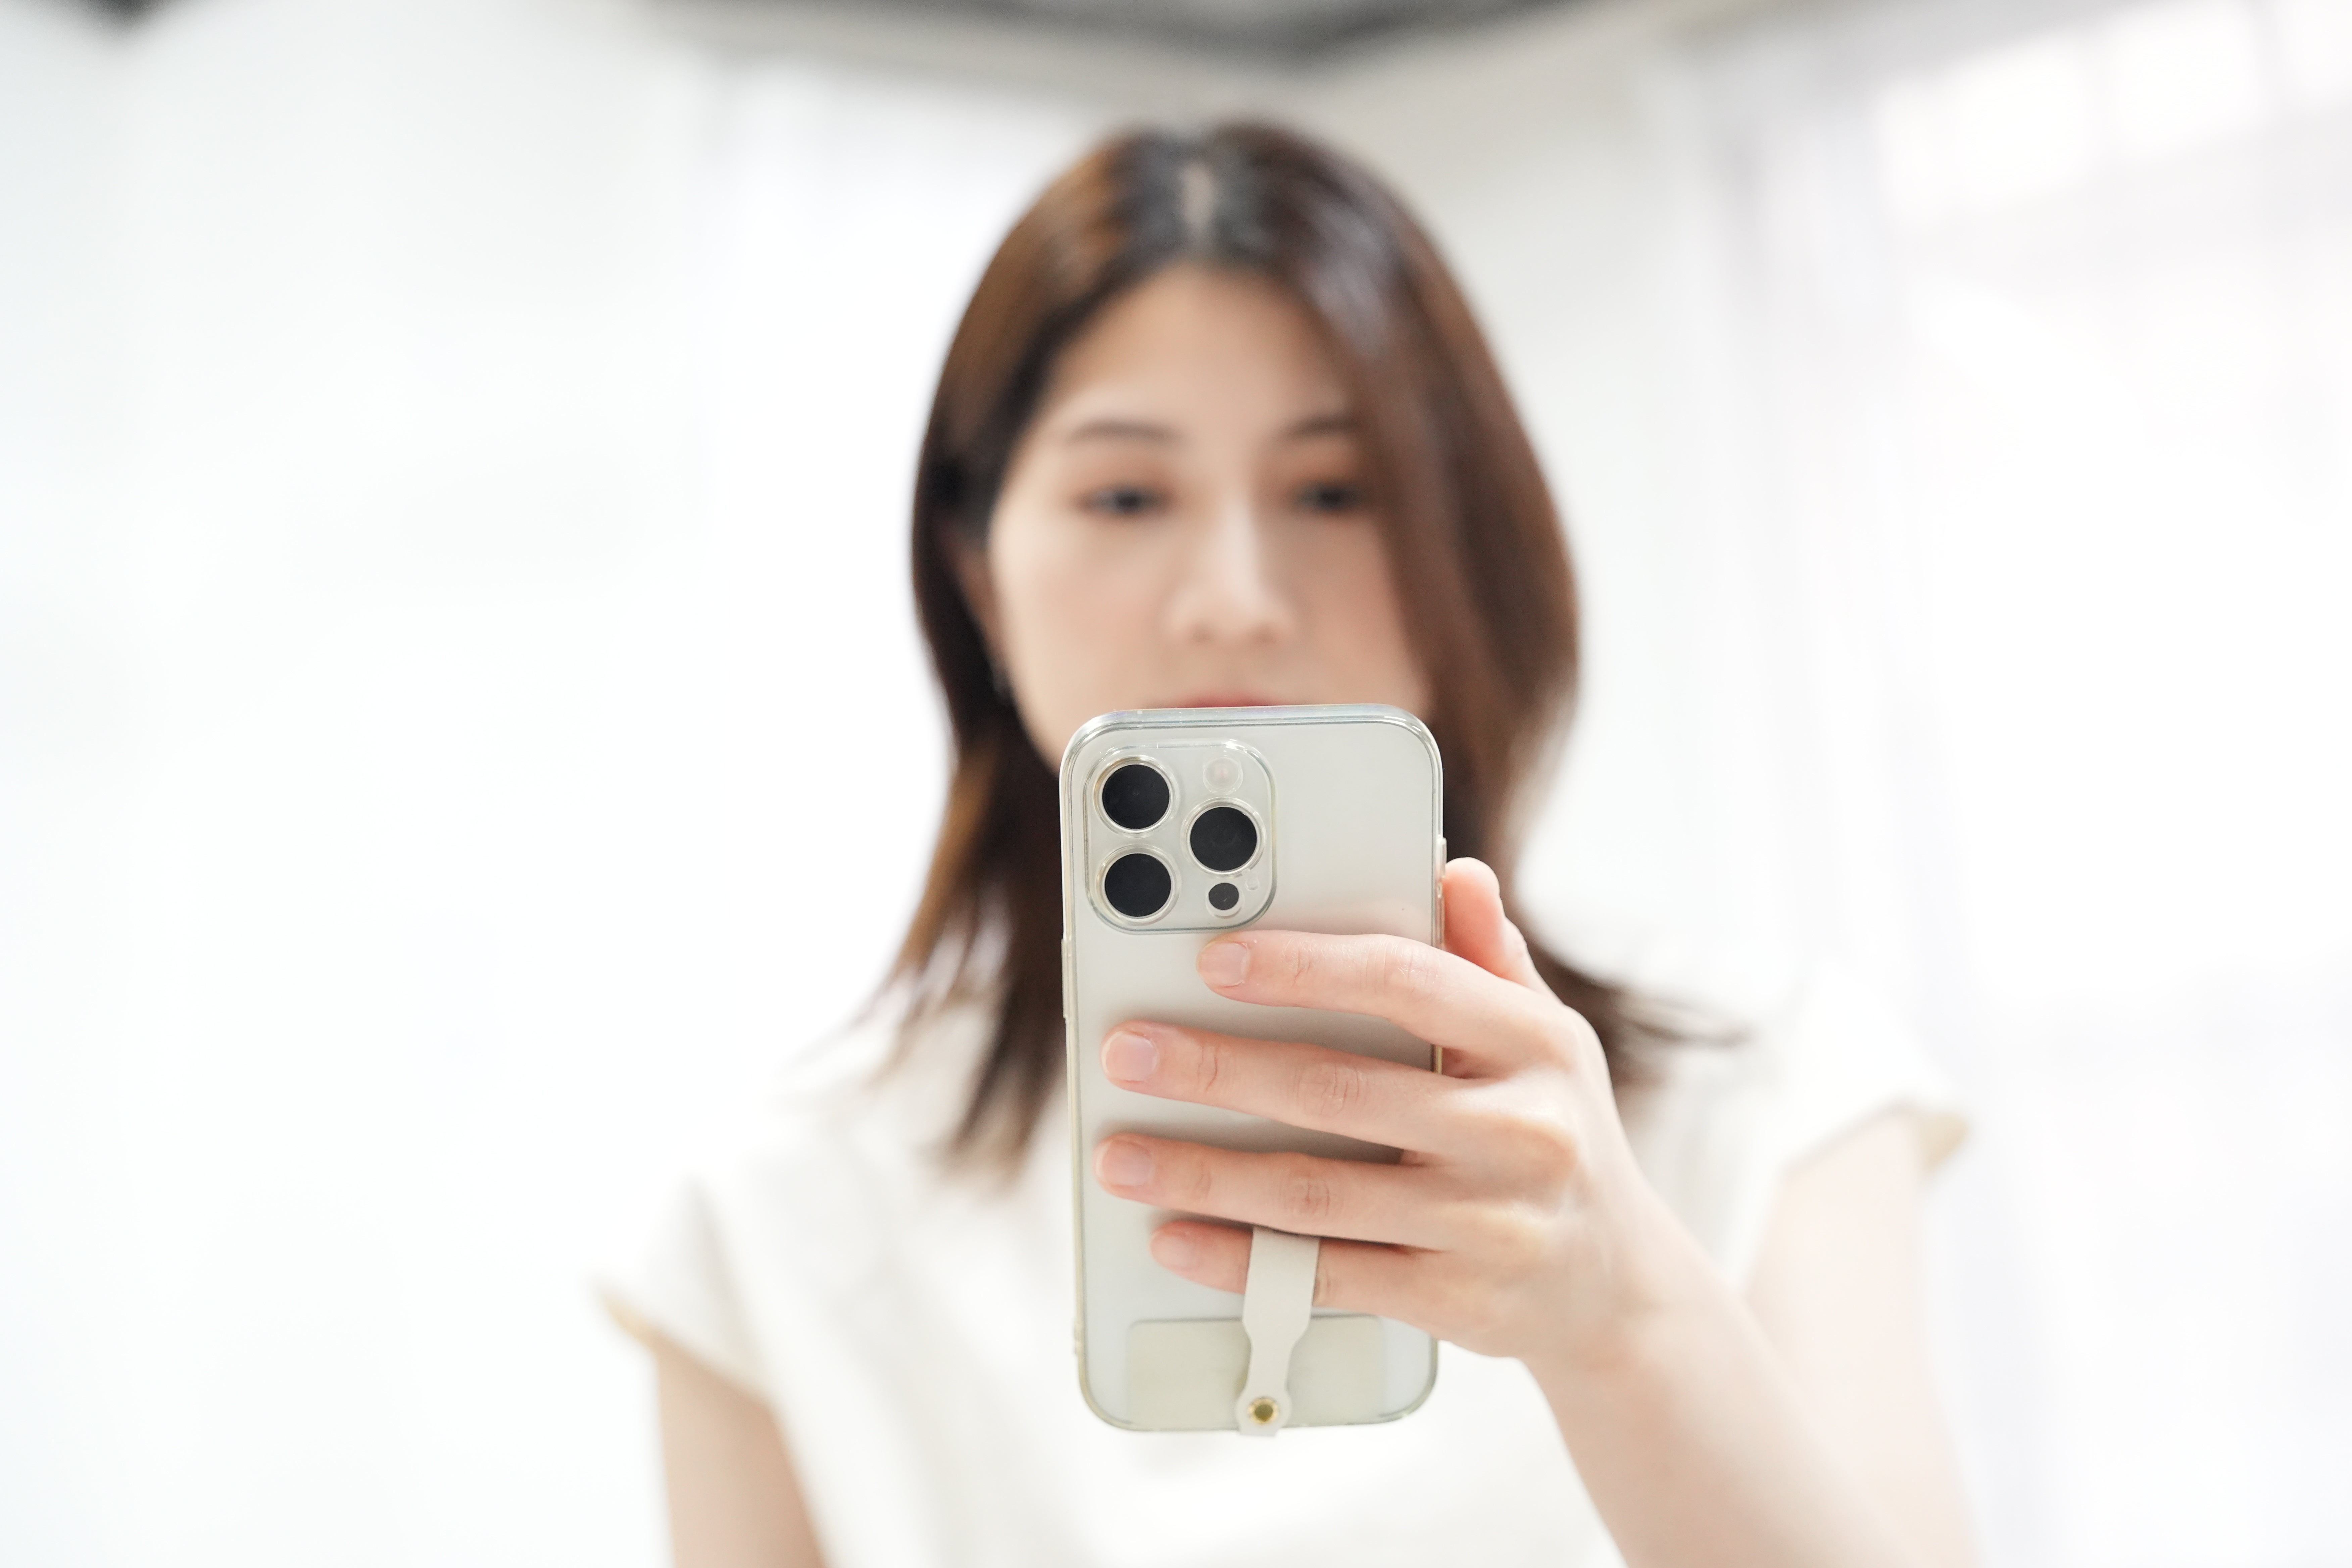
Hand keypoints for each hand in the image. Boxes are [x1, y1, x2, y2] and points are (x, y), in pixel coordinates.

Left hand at [1091, 858, 1711, 1376]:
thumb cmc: (1554, 1133)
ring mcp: (1486, 1219)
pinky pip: (1327, 1275)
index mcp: (1534, 1041)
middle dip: (1215, 1068)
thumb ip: (1487, 957)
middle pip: (1336, 1089)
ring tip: (1117, 1155)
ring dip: (1203, 1174)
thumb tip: (1450, 869)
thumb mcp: (1545, 1039)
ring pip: (1316, 1190)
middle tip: (1126, 1051)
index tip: (1212, 957)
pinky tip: (1173, 1239)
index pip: (1405, 980)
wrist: (1620, 1289)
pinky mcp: (1455, 1299)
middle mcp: (1517, 1128)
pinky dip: (1241, 1260)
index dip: (1303, 966)